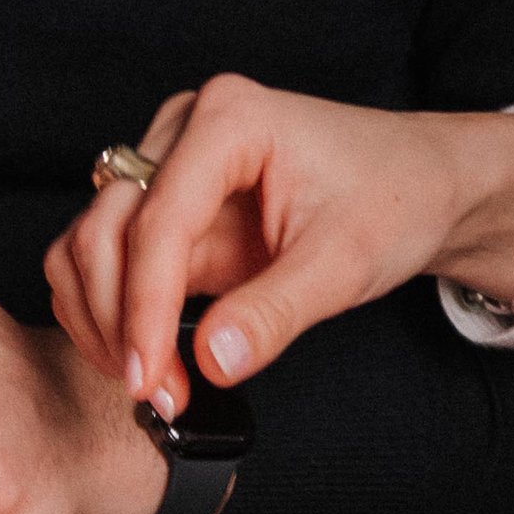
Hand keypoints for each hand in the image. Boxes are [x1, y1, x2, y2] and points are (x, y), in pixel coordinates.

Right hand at [46, 76, 513, 406]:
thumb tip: (209, 363)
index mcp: (228, 118)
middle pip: (106, 229)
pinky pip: (109, 260)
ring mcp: (169, 165)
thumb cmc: (395, 200)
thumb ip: (276, 312)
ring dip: (104, 319)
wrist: (422, 183)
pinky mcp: (168, 206)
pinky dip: (111, 313)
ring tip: (153, 383)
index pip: (157, 222)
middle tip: (159, 394)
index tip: (151, 379)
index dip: (144, 309)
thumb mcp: (346, 263)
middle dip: (120, 320)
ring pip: (91, 244)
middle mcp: (184, 130)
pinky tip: (146, 360)